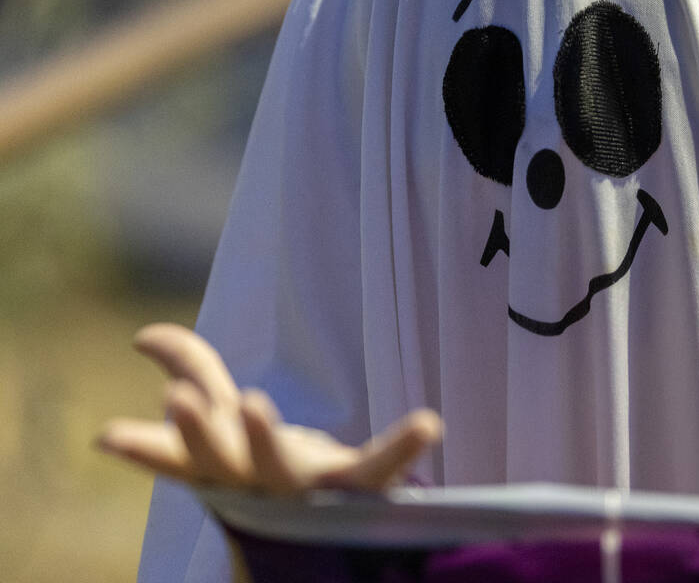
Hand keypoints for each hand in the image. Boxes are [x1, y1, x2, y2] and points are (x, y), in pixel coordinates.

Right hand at [96, 323, 442, 492]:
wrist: (325, 526)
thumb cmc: (264, 465)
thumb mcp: (228, 416)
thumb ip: (194, 370)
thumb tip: (142, 334)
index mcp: (221, 468)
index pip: (176, 460)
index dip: (145, 448)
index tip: (109, 434)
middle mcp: (257, 487)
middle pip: (223, 464)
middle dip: (200, 434)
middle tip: (179, 399)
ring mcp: (306, 493)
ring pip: (282, 471)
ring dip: (264, 440)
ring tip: (252, 402)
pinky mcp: (355, 489)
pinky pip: (379, 468)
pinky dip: (403, 447)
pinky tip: (428, 424)